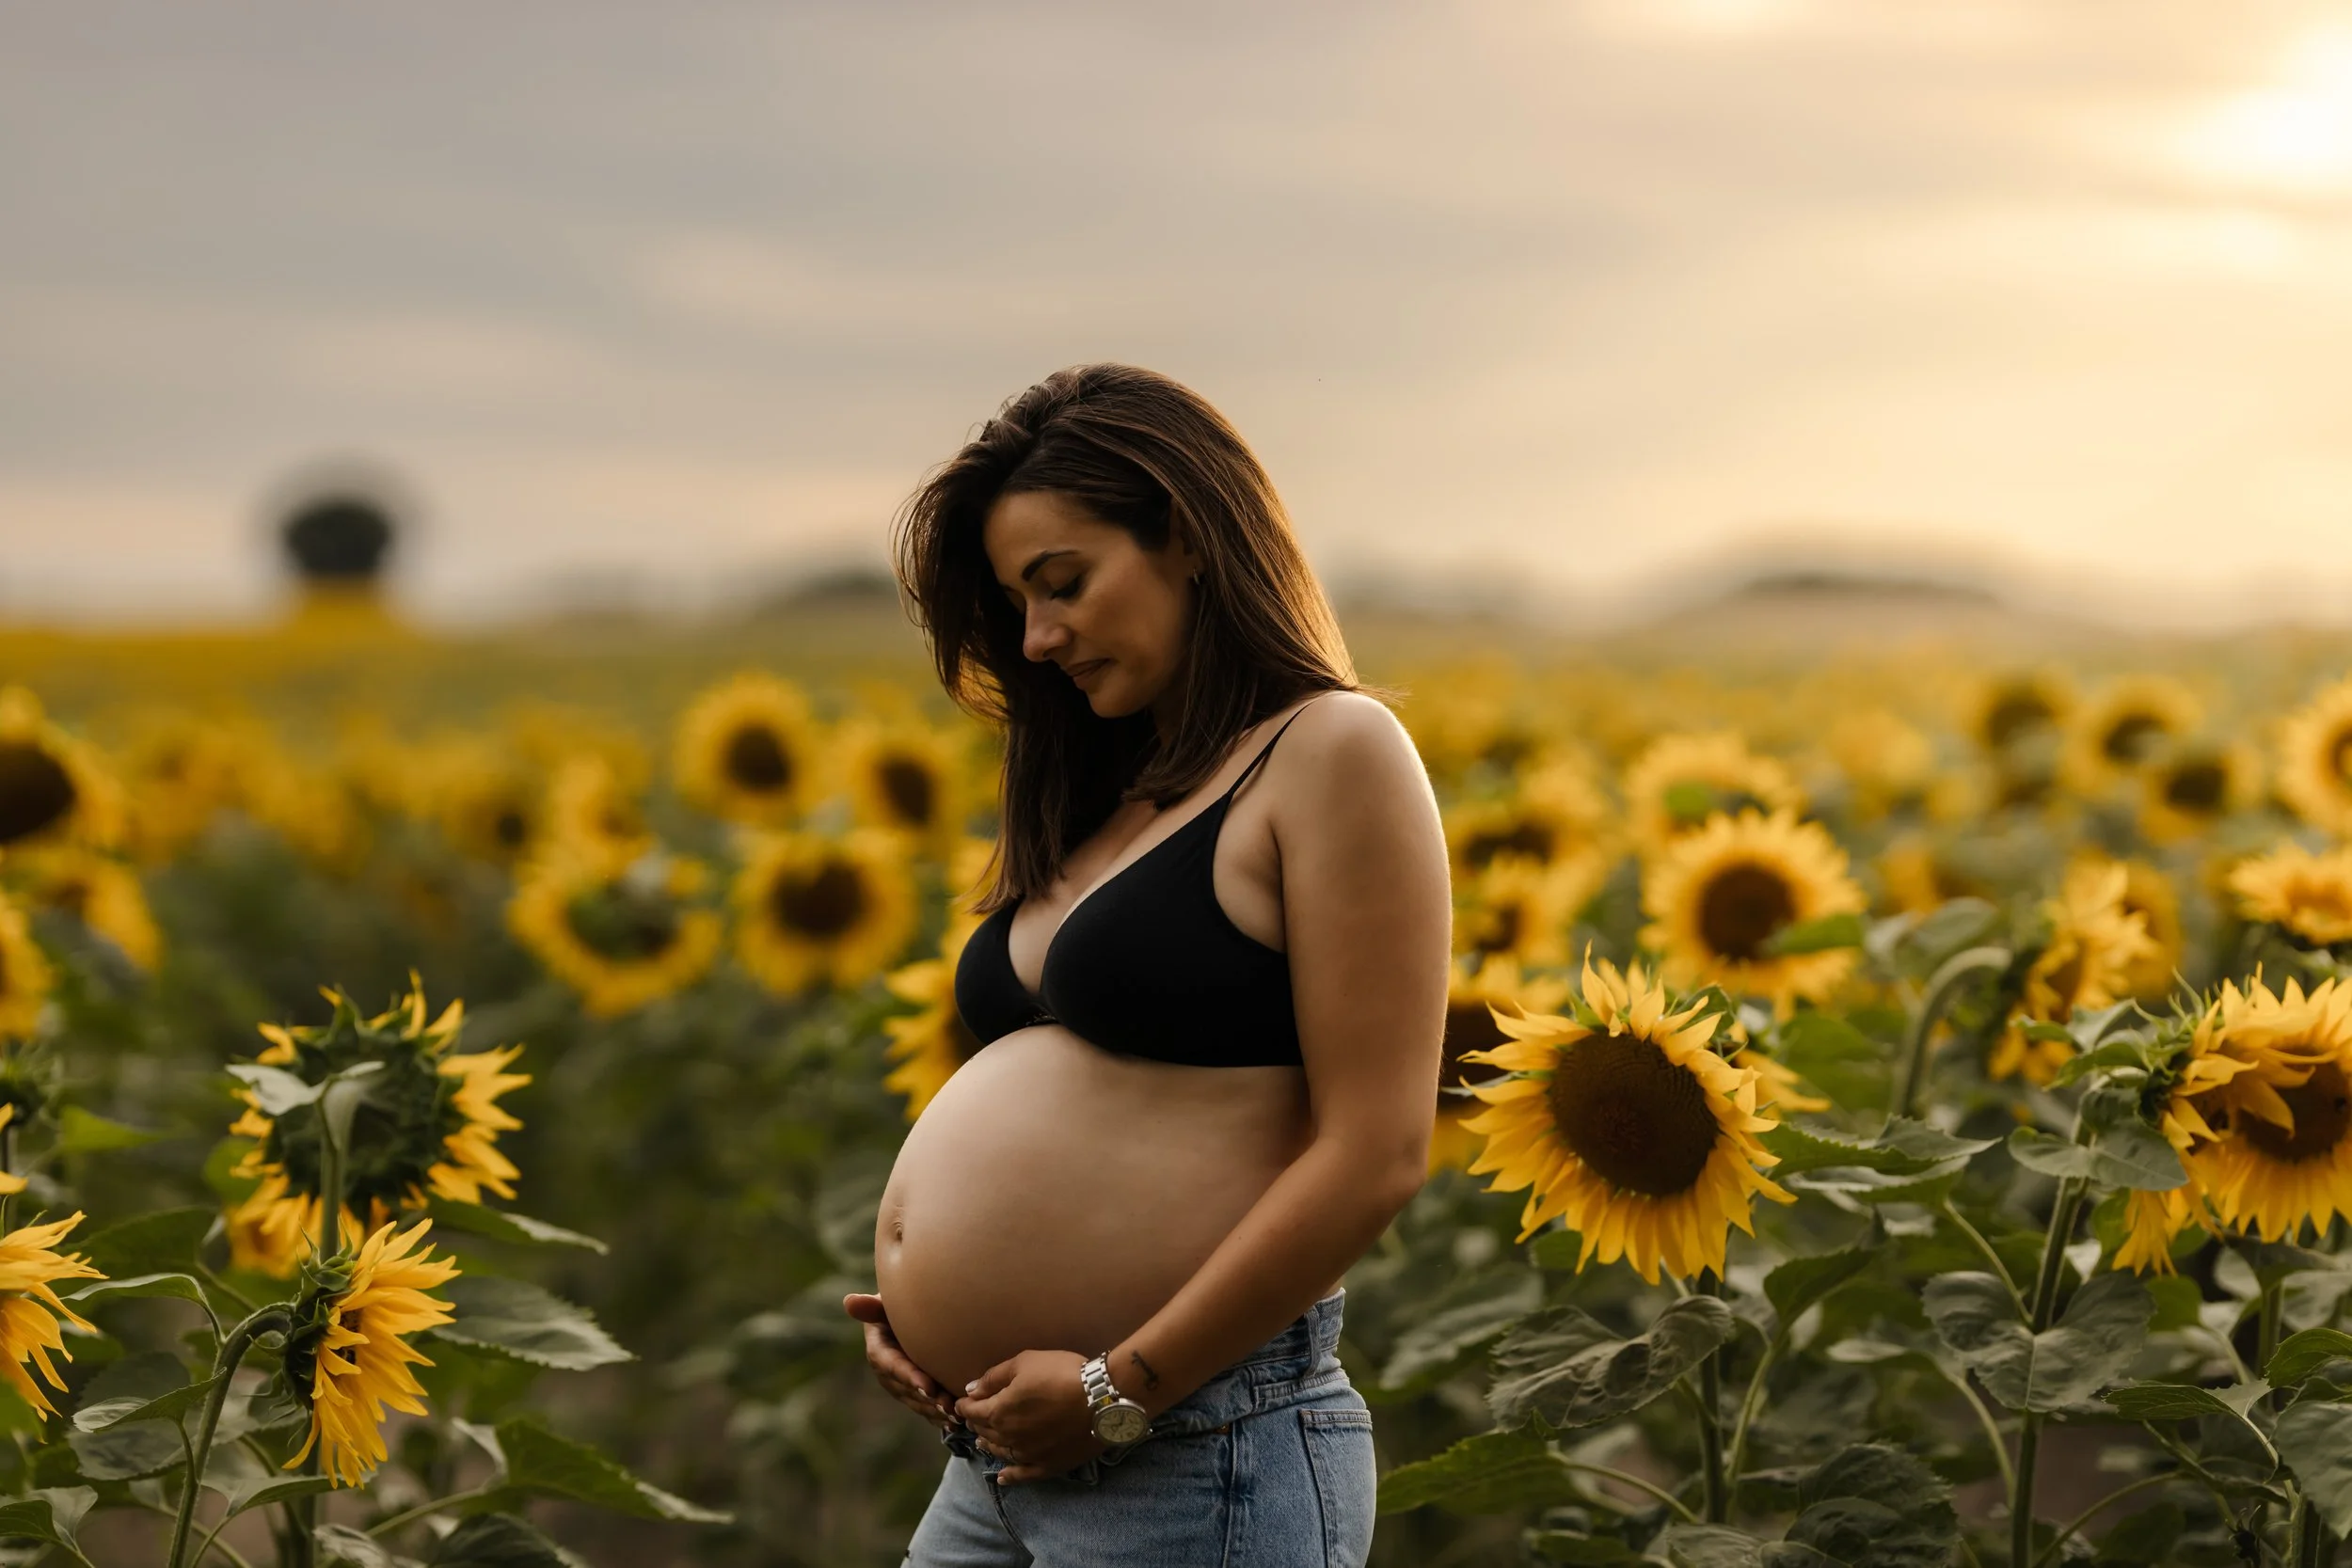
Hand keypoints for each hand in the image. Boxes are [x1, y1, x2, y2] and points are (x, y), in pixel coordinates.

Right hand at [842, 1293, 955, 1430]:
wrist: (908, 1316)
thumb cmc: (897, 1305)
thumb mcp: (884, 1304)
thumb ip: (871, 1306)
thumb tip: (849, 1301)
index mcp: (879, 1352)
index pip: (893, 1366)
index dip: (909, 1377)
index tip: (928, 1386)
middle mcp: (887, 1373)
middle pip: (907, 1389)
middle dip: (927, 1399)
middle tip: (948, 1405)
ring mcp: (900, 1385)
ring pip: (917, 1401)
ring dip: (935, 1410)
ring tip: (955, 1414)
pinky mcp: (913, 1392)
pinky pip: (924, 1406)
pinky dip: (938, 1415)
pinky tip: (955, 1422)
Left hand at [953, 1349, 1102, 1484]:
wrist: (1101, 1399)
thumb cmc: (1062, 1373)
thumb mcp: (1025, 1362)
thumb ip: (994, 1377)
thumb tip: (971, 1390)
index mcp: (998, 1412)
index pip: (972, 1411)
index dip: (965, 1405)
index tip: (963, 1401)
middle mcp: (1008, 1438)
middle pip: (985, 1432)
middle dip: (976, 1423)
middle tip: (973, 1417)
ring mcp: (1028, 1455)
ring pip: (1001, 1453)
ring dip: (989, 1445)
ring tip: (982, 1442)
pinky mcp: (1048, 1466)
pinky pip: (1024, 1475)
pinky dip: (1010, 1477)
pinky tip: (1003, 1478)